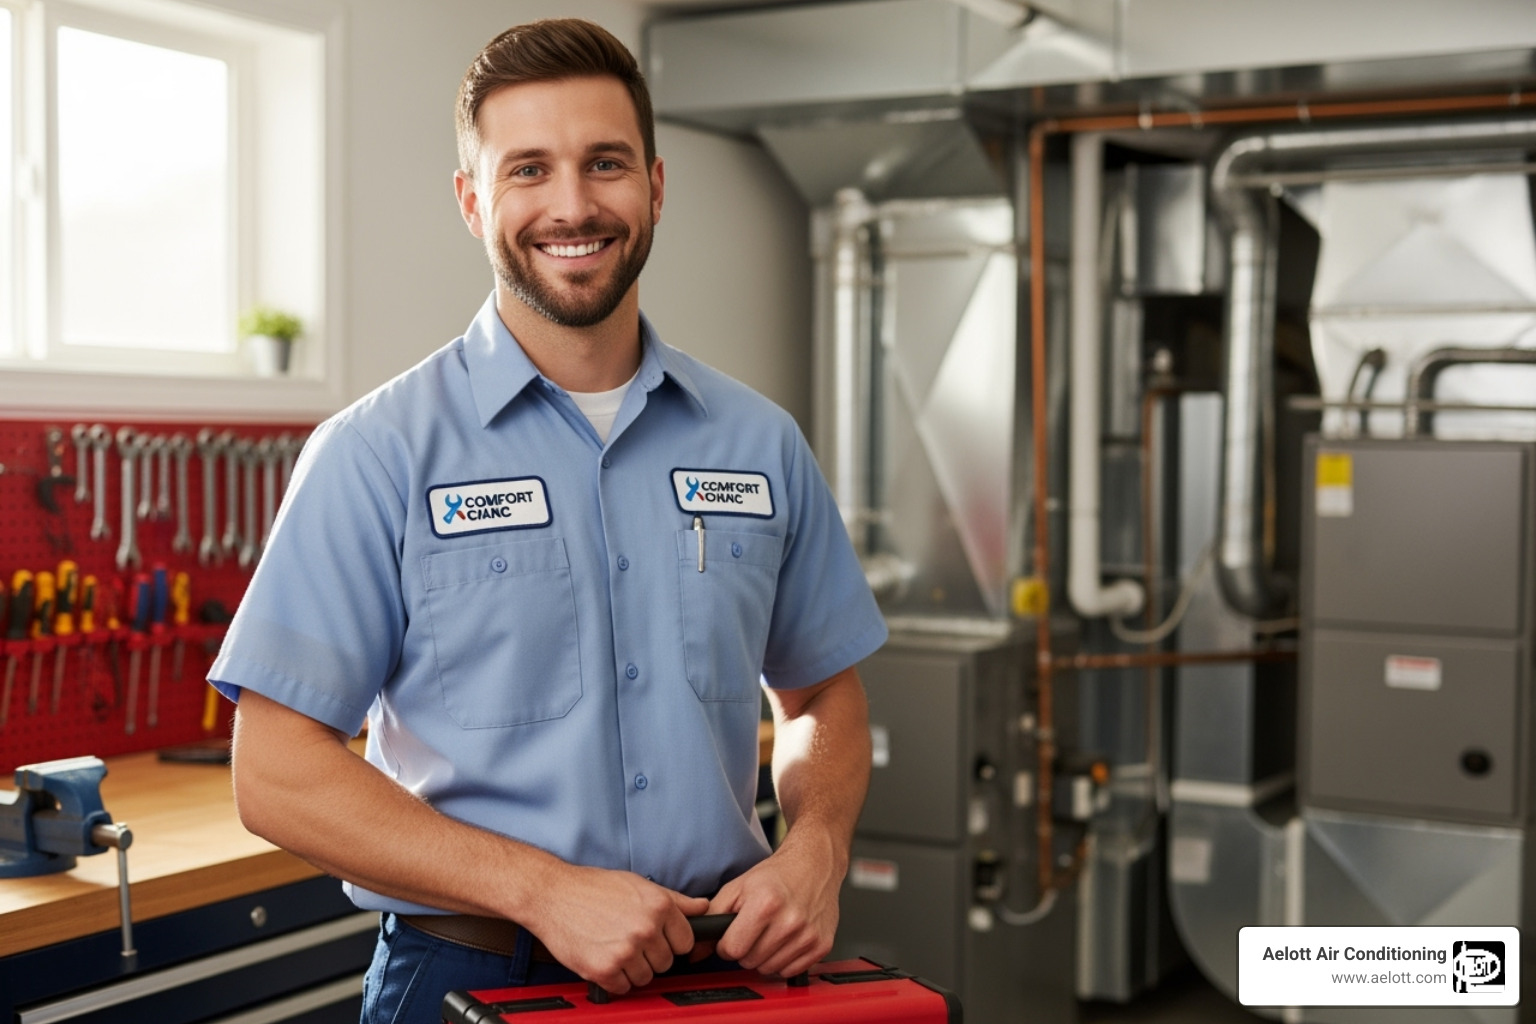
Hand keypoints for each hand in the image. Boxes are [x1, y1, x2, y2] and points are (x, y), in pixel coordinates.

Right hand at [527, 865, 708, 994]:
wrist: (553, 894)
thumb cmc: (593, 887)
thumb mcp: (639, 884)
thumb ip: (675, 900)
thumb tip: (703, 907)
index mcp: (659, 906)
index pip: (686, 942)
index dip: (670, 941)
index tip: (657, 938)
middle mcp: (645, 929)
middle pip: (666, 962)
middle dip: (650, 954)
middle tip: (629, 939)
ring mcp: (625, 951)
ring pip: (646, 977)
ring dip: (632, 968)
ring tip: (615, 946)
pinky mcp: (604, 969)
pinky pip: (622, 988)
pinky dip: (614, 979)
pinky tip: (604, 957)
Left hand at [704, 829, 842, 977]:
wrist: (814, 864)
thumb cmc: (776, 875)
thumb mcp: (738, 887)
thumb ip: (713, 916)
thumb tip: (695, 948)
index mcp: (765, 904)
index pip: (732, 949)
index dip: (727, 944)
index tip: (734, 934)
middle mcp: (789, 921)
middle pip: (750, 961)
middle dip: (747, 949)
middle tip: (755, 929)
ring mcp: (807, 935)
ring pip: (769, 969)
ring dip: (765, 956)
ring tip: (771, 932)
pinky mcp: (821, 945)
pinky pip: (790, 971)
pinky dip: (784, 960)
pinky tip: (786, 939)